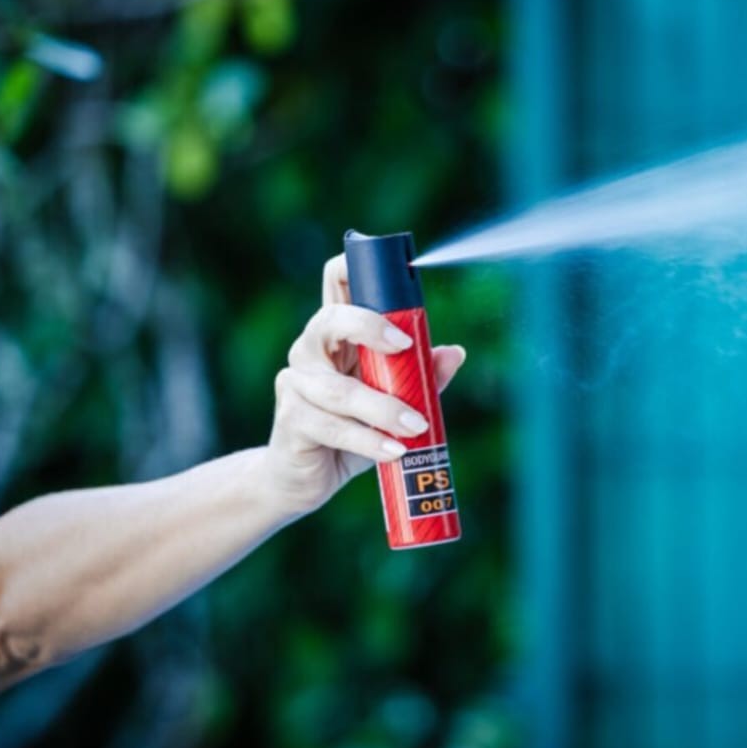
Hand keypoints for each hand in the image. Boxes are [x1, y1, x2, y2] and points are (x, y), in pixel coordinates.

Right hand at [257, 255, 464, 514]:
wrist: (303, 479)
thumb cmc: (349, 432)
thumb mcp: (391, 402)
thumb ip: (419, 377)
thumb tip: (455, 353)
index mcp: (336, 334)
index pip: (336, 282)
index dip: (357, 268)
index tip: (400, 282)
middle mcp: (310, 350)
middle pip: (329, 319)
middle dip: (368, 325)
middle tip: (406, 345)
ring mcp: (295, 383)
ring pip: (339, 390)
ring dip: (383, 408)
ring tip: (416, 425)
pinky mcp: (291, 420)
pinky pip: (332, 426)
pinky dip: (368, 441)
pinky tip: (393, 451)